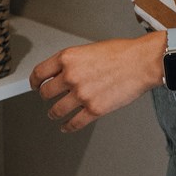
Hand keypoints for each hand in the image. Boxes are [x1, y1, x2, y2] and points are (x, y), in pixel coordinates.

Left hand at [29, 35, 163, 132]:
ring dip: (53, 113)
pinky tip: (66, 126)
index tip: (34, 85)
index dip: (34, 81)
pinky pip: (74, 123)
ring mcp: (82, 94)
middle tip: (46, 98)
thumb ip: (72, 62)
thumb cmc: (121, 53)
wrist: (141, 63)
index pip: (39, 72)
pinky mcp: (94, 109)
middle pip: (45, 92)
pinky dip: (67, 127)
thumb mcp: (89, 49)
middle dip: (44, 96)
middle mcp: (71, 76)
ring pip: (56, 110)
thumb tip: (61, 73)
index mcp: (68, 58)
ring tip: (53, 114)